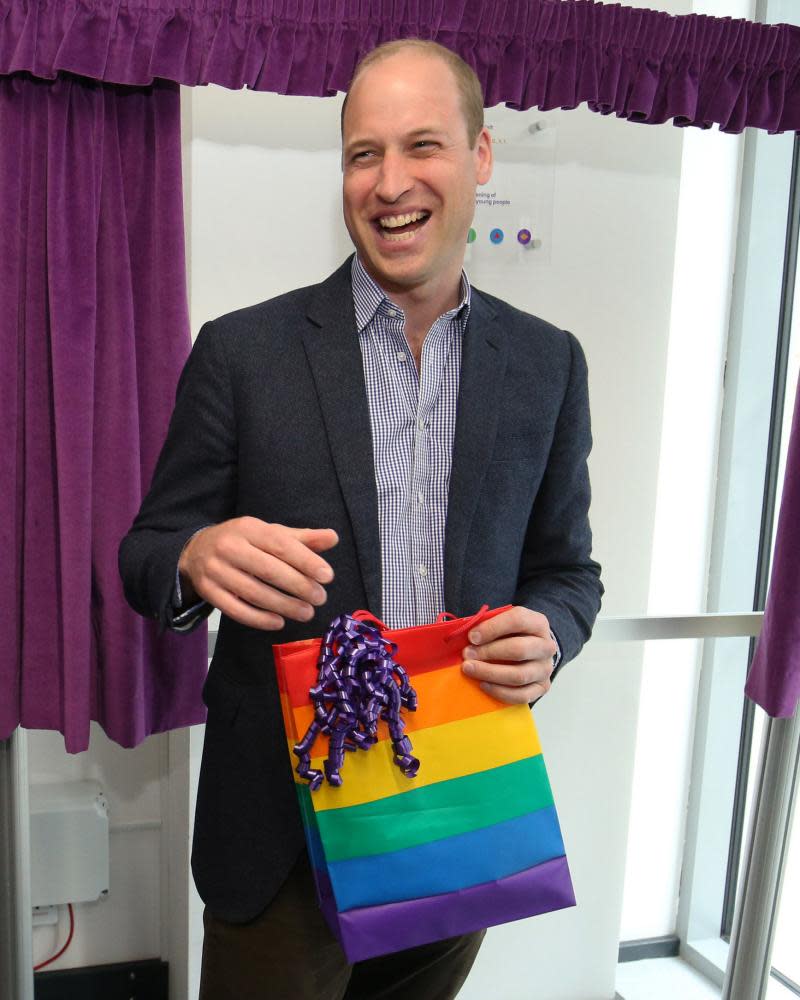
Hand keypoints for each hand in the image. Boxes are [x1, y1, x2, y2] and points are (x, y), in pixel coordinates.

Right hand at [178, 516, 337, 629]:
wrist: (196, 550)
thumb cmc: (244, 542)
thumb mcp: (270, 533)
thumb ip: (302, 538)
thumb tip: (333, 538)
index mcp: (248, 528)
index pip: (280, 545)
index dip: (306, 561)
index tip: (327, 576)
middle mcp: (229, 547)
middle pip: (268, 570)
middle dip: (298, 586)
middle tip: (320, 598)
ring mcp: (216, 571)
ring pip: (253, 592)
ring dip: (283, 606)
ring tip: (306, 613)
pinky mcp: (208, 592)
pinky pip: (235, 609)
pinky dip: (259, 619)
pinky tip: (279, 622)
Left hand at [461, 606, 556, 703]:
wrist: (532, 651)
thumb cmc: (511, 634)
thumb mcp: (503, 622)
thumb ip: (488, 625)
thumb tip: (468, 637)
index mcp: (538, 623)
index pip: (518, 620)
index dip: (492, 628)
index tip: (472, 636)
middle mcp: (546, 646)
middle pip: (519, 650)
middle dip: (489, 652)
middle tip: (467, 654)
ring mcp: (545, 669)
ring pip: (519, 675)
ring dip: (490, 673)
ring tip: (470, 669)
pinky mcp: (542, 687)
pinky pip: (521, 695)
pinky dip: (500, 692)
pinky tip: (483, 685)